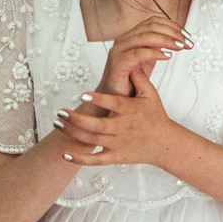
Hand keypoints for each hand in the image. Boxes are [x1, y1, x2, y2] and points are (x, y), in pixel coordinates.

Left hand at [54, 70, 176, 166]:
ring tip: (58, 123)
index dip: (98, 99)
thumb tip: (130, 61)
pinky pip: (95, 160)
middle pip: (96, 125)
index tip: (83, 94)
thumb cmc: (156, 116)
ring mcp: (118, 144)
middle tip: (61, 112)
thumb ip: (139, 78)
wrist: (165, 143)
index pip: (113, 103)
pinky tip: (64, 153)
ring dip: (72, 133)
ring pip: (92, 140)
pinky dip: (79, 159)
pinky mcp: (116, 157)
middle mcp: (123, 127)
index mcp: (130, 110)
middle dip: (76, 119)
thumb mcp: (151, 94)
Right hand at [98, 15, 191, 96]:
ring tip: (181, 47)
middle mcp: (123, 39)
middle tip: (188, 42)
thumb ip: (159, 46)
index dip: (173, 25)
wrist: (115, 99)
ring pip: (145, 37)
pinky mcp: (117, 64)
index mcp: (131, 35)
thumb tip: (180, 38)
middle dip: (173, 33)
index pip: (154, 21)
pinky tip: (168, 56)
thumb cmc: (132, 79)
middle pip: (151, 26)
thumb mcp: (149, 59)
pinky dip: (154, 53)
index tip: (188, 35)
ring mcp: (118, 50)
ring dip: (167, 40)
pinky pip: (138, 53)